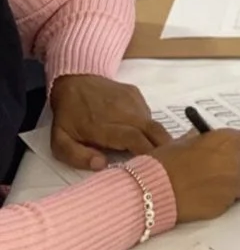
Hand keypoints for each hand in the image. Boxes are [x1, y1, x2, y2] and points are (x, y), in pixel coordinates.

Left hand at [50, 75, 170, 170]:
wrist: (74, 80)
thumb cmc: (68, 116)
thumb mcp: (60, 141)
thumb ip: (77, 157)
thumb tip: (102, 165)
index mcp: (103, 125)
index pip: (135, 140)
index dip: (148, 154)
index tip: (154, 169)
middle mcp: (123, 111)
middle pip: (153, 131)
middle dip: (164, 149)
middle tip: (170, 166)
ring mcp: (131, 100)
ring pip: (153, 124)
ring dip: (157, 139)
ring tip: (157, 155)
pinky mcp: (136, 94)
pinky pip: (148, 115)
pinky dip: (149, 128)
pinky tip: (142, 136)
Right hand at [155, 128, 239, 221]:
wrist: (153, 189)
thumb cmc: (168, 159)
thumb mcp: (188, 140)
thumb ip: (209, 140)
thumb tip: (215, 141)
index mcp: (229, 141)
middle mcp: (236, 163)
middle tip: (230, 167)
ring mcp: (232, 187)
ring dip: (238, 183)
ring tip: (217, 182)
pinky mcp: (224, 206)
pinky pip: (233, 200)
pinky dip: (226, 197)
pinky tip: (208, 193)